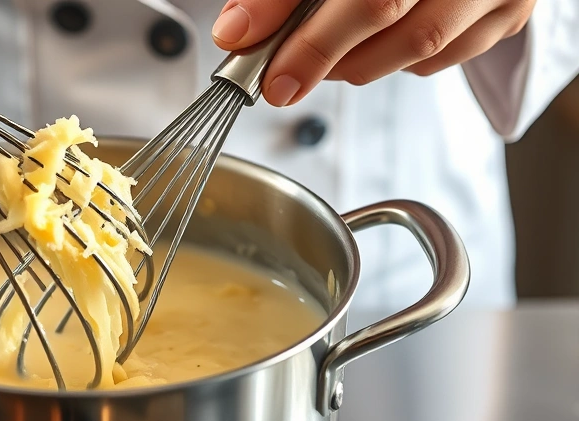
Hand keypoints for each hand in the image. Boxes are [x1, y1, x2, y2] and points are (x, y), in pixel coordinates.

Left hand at [211, 0, 536, 106]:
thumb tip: (238, 33)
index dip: (311, 37)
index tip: (265, 66)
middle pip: (389, 15)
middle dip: (322, 56)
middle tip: (280, 79)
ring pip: (418, 47)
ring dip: (356, 63)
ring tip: (321, 55)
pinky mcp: (510, 15)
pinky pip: (442, 58)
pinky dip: (396, 61)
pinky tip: (372, 45)